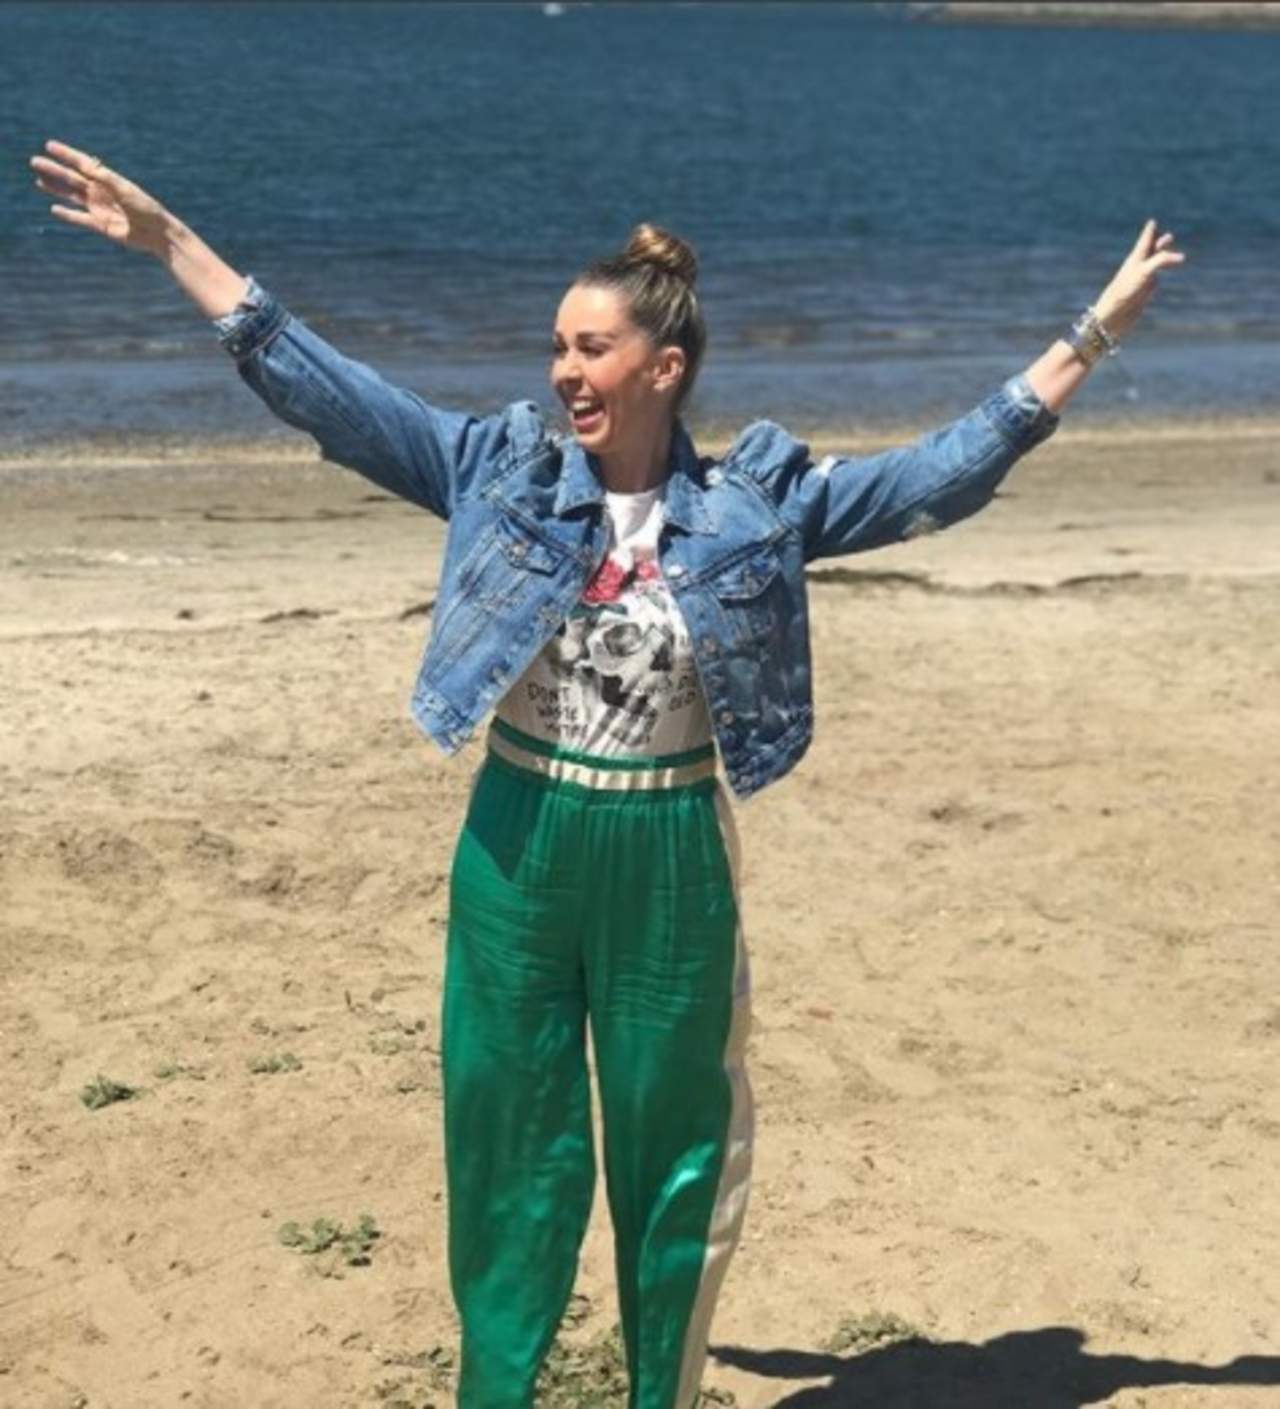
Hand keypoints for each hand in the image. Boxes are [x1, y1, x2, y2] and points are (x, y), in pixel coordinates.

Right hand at [29, 139, 171, 256]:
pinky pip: (79, 218)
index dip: (66, 154)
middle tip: (34, 161)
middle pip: (72, 178)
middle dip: (54, 170)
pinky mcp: (100, 225)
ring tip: (38, 181)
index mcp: (107, 180)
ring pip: (72, 196)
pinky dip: (67, 214)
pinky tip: (54, 208)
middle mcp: (101, 192)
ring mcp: (99, 208)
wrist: (157, 233)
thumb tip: (86, 165)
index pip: (82, 164)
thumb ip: (105, 178)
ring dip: (55, 189)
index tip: (49, 145)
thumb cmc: (145, 208)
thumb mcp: (125, 190)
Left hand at [1093, 219, 1185, 340]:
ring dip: (1160, 259)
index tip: (1152, 222)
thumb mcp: (1145, 271)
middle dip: (1158, 244)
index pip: (1145, 241)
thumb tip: (1182, 257)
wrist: (1113, 316)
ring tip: (1166, 259)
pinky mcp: (1142, 294)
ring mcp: (1141, 281)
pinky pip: (1152, 282)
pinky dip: (1157, 277)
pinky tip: (1156, 280)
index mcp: (1136, 259)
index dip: (1149, 232)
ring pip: (1153, 266)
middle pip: (1150, 252)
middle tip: (1168, 237)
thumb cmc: (1124, 291)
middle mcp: (1138, 268)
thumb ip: (1162, 260)